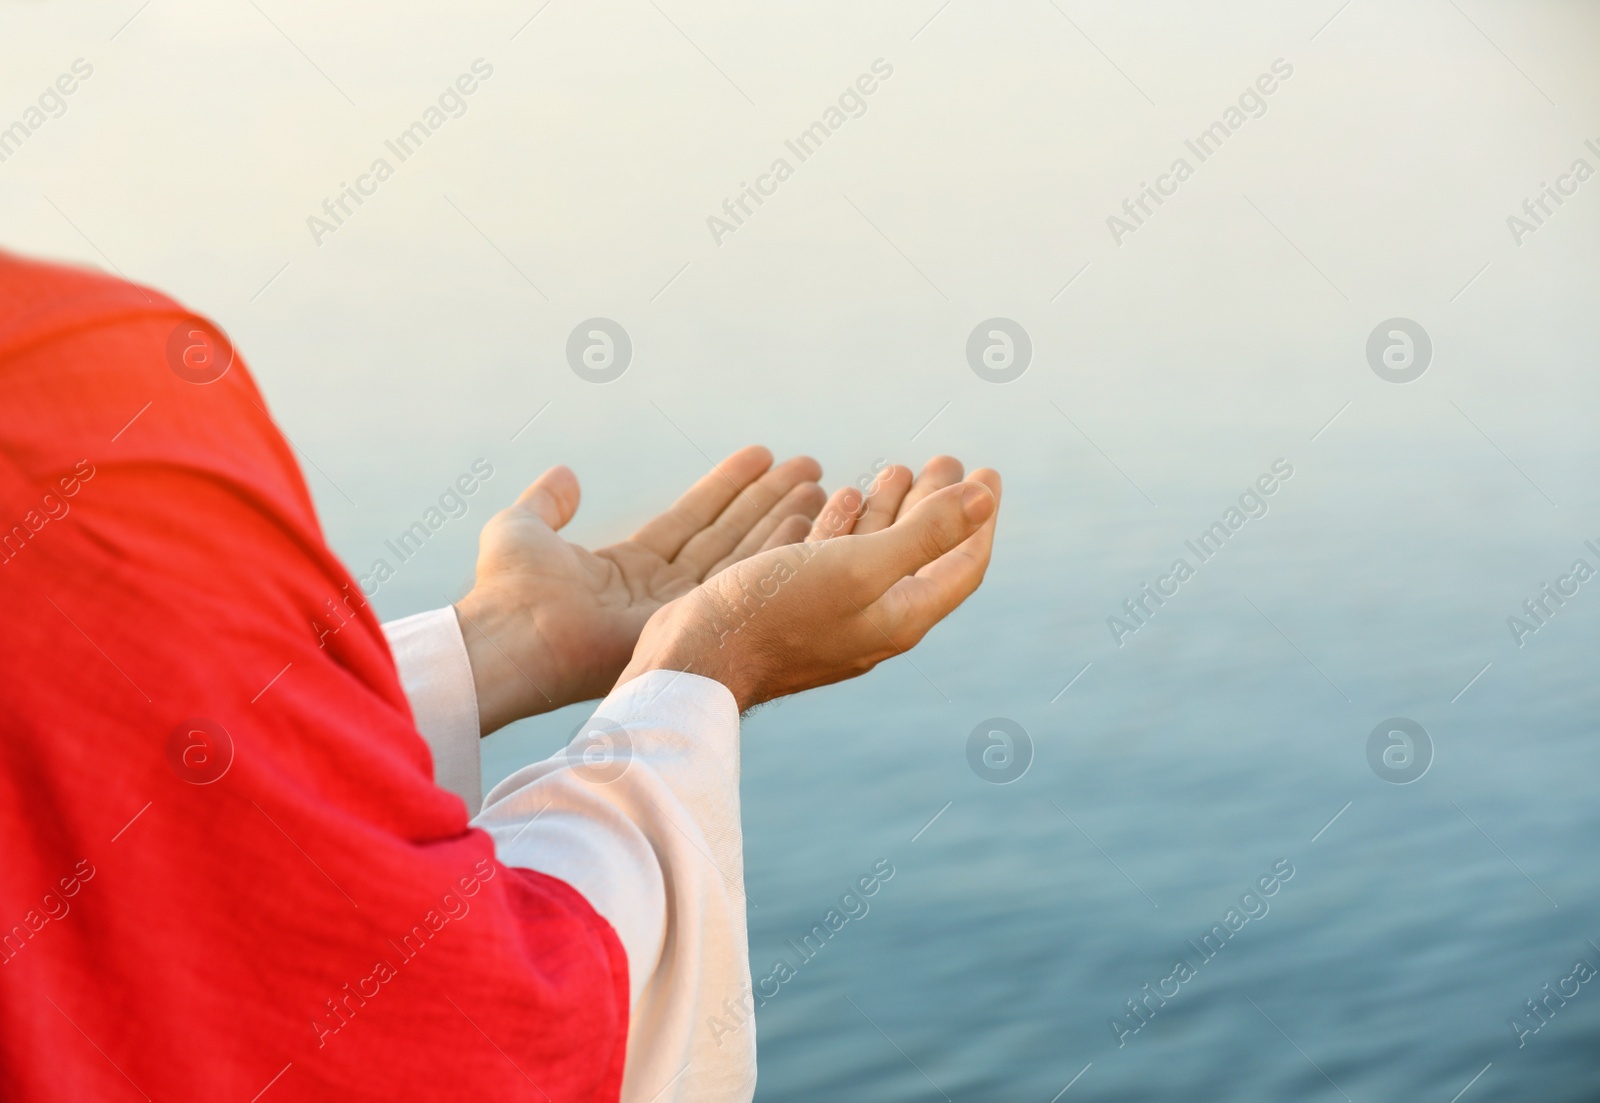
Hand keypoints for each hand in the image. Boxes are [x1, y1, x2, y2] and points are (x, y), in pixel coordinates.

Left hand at [455, 446, 823, 732]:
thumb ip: (548, 502)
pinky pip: (741, 576)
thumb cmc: (505, 592)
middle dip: (770, 500)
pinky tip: (808, 514)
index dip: (728, 487)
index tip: (764, 455)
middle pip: (727, 535)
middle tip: (811, 468)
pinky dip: (776, 546)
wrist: (508, 639)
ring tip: (821, 483)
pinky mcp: (692, 621)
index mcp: (626, 572)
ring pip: (742, 553)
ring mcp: (679, 609)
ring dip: (783, 517)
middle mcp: (661, 591)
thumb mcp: (522, 528)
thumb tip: (566, 474)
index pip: (691, 521)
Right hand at [618, 462, 1000, 710]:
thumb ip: (924, 533)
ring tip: (895, 470)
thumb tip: (985, 497)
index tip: (986, 472)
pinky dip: (844, 525)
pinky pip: (832, 560)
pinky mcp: (793, 608)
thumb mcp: (859, 566)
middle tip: (943, 461)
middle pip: (921, 556)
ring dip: (890, 510)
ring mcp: (832, 616)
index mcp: (900, 616)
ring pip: (875, 555)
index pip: (961, 564)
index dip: (979, 519)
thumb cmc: (775, 614)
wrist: (695, 660)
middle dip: (935, 506)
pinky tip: (837, 498)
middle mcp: (873, 620)